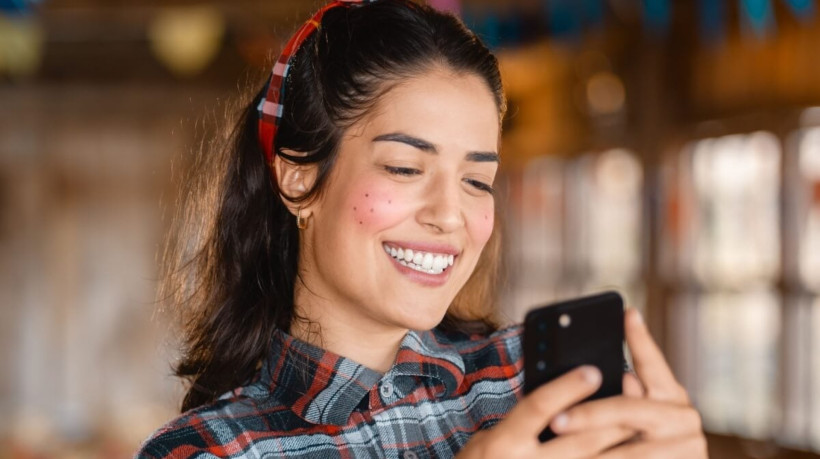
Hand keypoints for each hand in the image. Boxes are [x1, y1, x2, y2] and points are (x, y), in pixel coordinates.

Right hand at [456, 366, 635, 458]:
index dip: (567, 388)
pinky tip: (627, 455)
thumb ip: (523, 422)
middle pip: (578, 439)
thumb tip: (565, 396)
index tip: (593, 370)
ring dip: (623, 449)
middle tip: (639, 401)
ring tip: (644, 431)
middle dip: (612, 420)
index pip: (538, 407)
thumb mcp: (490, 439)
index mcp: (503, 444)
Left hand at [548, 309, 707, 457]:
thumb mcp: (638, 420)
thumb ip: (626, 399)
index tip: (627, 313)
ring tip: (558, 440)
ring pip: (628, 449)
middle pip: (628, 410)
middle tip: (555, 420)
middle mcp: (684, 417)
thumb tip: (607, 377)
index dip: (640, 339)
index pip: (653, 363)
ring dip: (590, 448)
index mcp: (672, 396)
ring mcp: (687, 446)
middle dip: (588, 416)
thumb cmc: (645, 448)